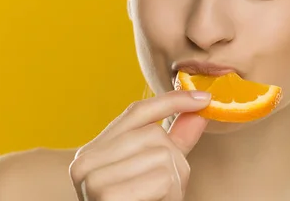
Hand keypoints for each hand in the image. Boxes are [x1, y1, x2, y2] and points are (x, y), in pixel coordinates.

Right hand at [69, 90, 211, 200]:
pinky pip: (159, 178)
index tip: (204, 98)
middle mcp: (85, 162)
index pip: (135, 112)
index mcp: (93, 152)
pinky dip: (168, 193)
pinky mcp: (105, 196)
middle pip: (152, 135)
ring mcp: (91, 179)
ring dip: (172, 180)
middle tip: (163, 187)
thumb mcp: (157, 172)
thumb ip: (176, 140)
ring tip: (155, 198)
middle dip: (172, 160)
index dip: (172, 101)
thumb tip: (200, 108)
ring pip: (160, 155)